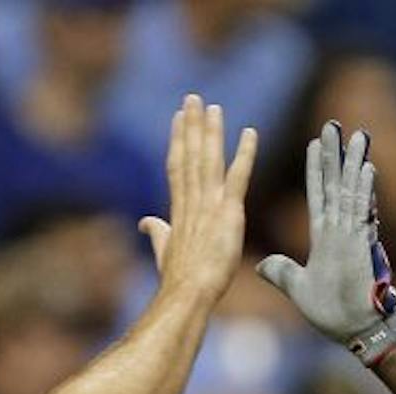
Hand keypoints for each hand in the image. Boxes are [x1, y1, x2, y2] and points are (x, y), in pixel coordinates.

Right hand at [138, 94, 257, 301]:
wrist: (187, 294)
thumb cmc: (177, 280)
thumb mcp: (163, 251)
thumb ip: (156, 232)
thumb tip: (144, 222)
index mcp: (180, 210)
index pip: (178, 167)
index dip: (179, 140)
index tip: (179, 117)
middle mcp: (192, 201)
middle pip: (190, 155)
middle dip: (191, 126)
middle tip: (194, 98)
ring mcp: (210, 205)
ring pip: (209, 160)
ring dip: (211, 132)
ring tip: (213, 107)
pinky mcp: (229, 213)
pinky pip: (239, 177)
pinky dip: (245, 154)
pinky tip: (251, 133)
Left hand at [257, 121, 395, 353]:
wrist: (355, 331)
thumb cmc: (333, 313)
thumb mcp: (298, 289)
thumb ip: (282, 273)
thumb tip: (261, 265)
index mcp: (325, 238)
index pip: (318, 195)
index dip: (317, 169)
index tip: (316, 143)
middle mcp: (340, 231)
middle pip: (335, 184)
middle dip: (335, 155)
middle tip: (335, 125)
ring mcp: (353, 236)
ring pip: (351, 191)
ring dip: (354, 163)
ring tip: (357, 135)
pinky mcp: (362, 247)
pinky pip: (363, 214)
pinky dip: (365, 191)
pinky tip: (367, 168)